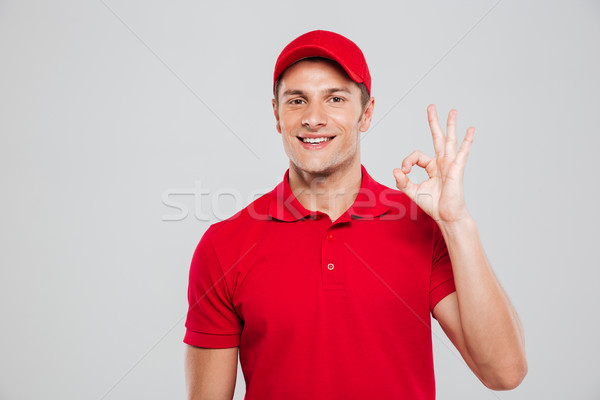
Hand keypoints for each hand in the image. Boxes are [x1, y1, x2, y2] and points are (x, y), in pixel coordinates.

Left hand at [393, 104, 474, 223]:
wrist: (446, 215)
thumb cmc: (433, 204)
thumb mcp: (413, 191)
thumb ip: (403, 181)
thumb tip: (396, 170)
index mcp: (432, 167)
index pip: (417, 155)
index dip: (408, 161)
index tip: (404, 171)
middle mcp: (442, 162)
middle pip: (437, 138)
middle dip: (433, 122)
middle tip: (431, 107)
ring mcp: (450, 164)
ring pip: (449, 140)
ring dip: (451, 125)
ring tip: (453, 111)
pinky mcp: (457, 169)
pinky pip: (462, 152)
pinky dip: (467, 141)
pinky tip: (471, 130)